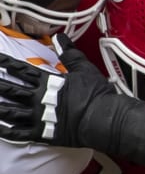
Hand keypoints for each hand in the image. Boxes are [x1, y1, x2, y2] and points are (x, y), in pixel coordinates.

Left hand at [0, 35, 117, 146]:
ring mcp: (39, 117)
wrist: (106, 120)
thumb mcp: (85, 69)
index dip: (6, 63)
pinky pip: (19, 133)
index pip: (22, 70)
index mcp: (49, 82)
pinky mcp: (43, 134)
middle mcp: (40, 99)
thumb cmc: (98, 97)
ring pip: (9, 111)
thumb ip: (69, 54)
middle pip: (10, 89)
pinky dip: (5, 131)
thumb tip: (61, 39)